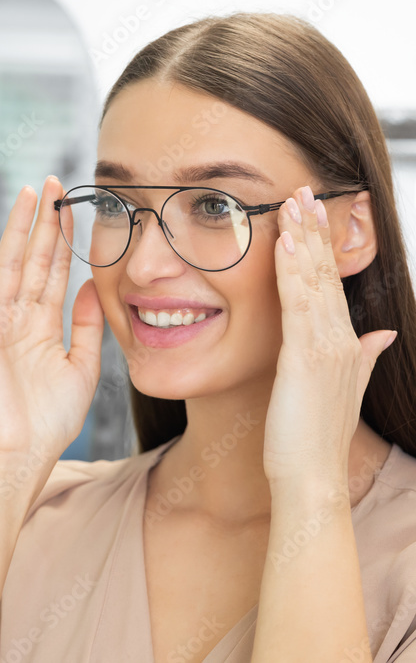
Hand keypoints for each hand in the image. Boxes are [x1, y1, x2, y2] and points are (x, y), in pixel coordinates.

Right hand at [0, 175, 105, 471]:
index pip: (53, 272)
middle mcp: (17, 318)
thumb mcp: (83, 369)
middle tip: (51, 181)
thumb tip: (89, 288)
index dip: (63, 239)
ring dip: (18, 228)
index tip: (72, 206)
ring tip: (28, 193)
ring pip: (8, 264)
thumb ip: (87, 328)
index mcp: (41, 326)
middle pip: (31, 259)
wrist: (22, 454)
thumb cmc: (49, 421)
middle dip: (42, 221)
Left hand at [263, 185, 396, 484]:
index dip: (323, 246)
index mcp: (347, 344)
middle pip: (328, 273)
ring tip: (294, 202)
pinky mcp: (306, 357)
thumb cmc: (316, 436)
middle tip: (305, 190)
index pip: (333, 284)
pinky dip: (292, 270)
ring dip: (304, 237)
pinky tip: (284, 242)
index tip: (313, 213)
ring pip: (315, 280)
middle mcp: (343, 339)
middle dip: (316, 229)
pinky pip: (298, 304)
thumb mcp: (344, 389)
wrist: (312, 475)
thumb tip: (380, 334)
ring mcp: (327, 347)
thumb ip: (363, 357)